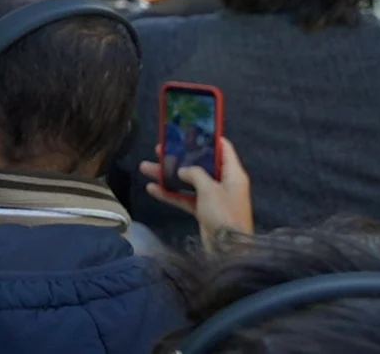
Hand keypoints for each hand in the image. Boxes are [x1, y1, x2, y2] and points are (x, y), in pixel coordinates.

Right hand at [139, 135, 252, 251]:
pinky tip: (152, 189)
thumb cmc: (224, 213)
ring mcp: (213, 198)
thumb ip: (195, 174)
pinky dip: (171, 194)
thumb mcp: (209, 188)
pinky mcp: (203, 211)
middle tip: (160, 148)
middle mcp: (224, 182)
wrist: (229, 250)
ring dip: (169, 175)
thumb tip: (183, 170)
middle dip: (180, 156)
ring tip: (146, 167)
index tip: (189, 129)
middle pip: (201, 164)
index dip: (208, 137)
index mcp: (233, 173)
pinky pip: (185, 198)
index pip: (223, 148)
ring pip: (189, 181)